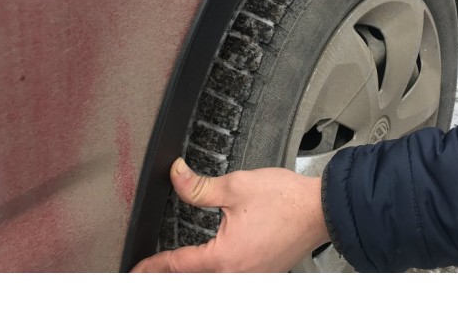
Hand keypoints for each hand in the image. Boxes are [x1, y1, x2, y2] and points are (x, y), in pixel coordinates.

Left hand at [131, 158, 329, 271]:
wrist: (321, 208)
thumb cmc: (287, 200)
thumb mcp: (236, 186)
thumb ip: (200, 186)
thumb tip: (177, 176)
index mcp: (225, 258)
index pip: (177, 265)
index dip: (152, 267)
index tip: (137, 270)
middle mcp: (238, 275)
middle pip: (193, 281)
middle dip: (169, 277)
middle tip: (150, 273)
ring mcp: (254, 277)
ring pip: (213, 282)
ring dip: (193, 275)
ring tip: (176, 268)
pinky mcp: (266, 272)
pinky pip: (232, 278)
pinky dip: (215, 273)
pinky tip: (212, 263)